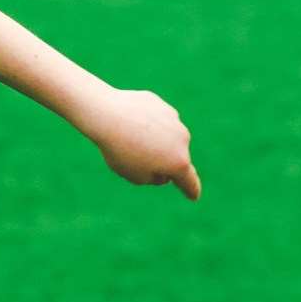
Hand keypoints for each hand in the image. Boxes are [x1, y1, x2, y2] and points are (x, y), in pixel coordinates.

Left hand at [84, 88, 200, 199]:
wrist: (106, 114)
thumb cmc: (120, 150)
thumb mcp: (135, 176)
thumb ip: (154, 178)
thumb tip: (163, 167)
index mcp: (178, 162)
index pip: (188, 181)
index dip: (190, 189)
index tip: (193, 196)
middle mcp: (182, 139)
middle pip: (172, 156)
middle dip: (159, 160)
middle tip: (133, 158)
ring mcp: (173, 119)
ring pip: (163, 136)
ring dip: (150, 141)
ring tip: (126, 138)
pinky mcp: (160, 105)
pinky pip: (152, 120)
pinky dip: (142, 123)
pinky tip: (126, 121)